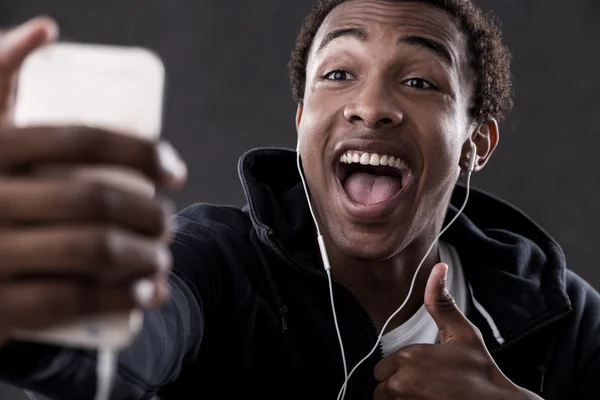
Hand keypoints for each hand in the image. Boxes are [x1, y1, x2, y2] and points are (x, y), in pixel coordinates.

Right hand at [0, 17, 186, 344]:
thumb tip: (46, 28)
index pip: (84, 139)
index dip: (142, 154)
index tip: (174, 172)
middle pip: (97, 200)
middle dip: (152, 214)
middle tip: (169, 223)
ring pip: (91, 251)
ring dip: (147, 257)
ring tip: (164, 258)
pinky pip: (70, 301)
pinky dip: (121, 299)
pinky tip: (147, 295)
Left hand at [373, 263, 541, 399]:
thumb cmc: (480, 371)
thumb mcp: (462, 332)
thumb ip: (441, 303)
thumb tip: (438, 267)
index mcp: (409, 357)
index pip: (383, 368)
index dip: (401, 370)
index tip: (424, 374)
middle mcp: (401, 382)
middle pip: (381, 387)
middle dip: (397, 387)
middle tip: (425, 387)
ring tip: (425, 396)